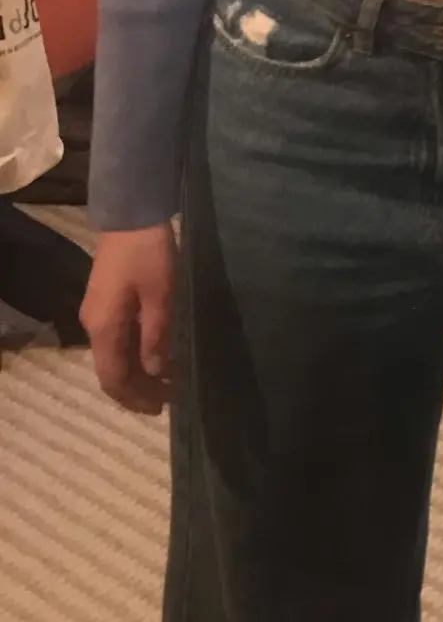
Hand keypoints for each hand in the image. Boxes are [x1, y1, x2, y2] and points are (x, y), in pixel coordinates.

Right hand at [80, 222, 176, 415]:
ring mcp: (97, 312)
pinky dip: (134, 353)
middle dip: (137, 388)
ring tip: (166, 380)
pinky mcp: (105, 300)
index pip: (113, 378)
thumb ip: (156, 336)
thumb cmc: (149, 254)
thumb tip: (155, 371)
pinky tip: (155, 353)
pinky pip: (116, 339)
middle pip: (111, 370)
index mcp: (104, 327)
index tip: (161, 407)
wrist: (130, 214)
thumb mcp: (160, 296)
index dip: (135, 397)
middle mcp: (94, 325)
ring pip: (114, 355)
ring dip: (137, 371)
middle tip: (168, 398)